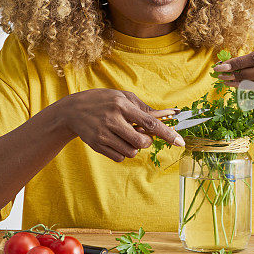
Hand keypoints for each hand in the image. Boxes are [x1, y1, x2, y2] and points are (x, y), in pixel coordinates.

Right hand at [57, 89, 184, 161]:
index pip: (150, 123)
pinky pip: (119, 157)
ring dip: (133, 147)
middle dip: (146, 142)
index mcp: (122, 105)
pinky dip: (122, 152)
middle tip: (140, 135)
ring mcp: (103, 134)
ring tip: (124, 136)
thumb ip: (142, 107)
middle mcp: (113, 120)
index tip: (180, 142)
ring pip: (131, 152)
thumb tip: (165, 116)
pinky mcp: (97, 145)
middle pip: (142, 142)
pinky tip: (115, 141)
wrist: (72, 110)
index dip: (167, 133)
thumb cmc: (102, 101)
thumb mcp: (121, 96)